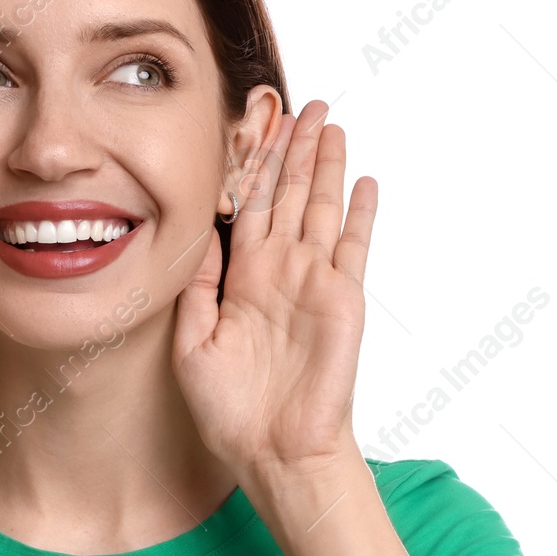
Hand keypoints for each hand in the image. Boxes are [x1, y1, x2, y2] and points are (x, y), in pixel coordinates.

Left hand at [171, 100, 376, 483]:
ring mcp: (313, 283)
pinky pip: (353, 246)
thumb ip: (196, 287)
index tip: (250, 126)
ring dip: (324, 165)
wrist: (274, 452)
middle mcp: (278, 272)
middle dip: (291, 149)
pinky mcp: (342, 299)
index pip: (245, 208)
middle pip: (285, 195)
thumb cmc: (230, 411)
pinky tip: (364, 179)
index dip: (249, 168)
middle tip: (300, 103)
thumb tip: (195, 235)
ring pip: (318, 207)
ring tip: (330, 122)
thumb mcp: (192, 342)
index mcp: (241, 280)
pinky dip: (359, 212)